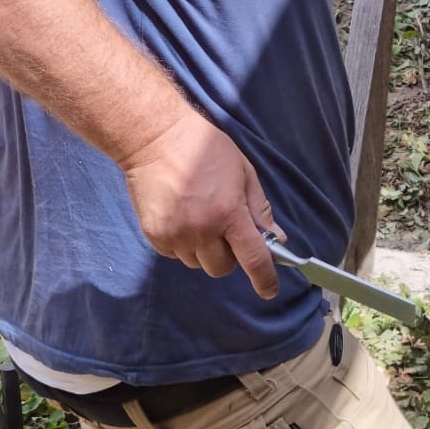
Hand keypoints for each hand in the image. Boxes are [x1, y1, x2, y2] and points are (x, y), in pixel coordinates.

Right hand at [121, 106, 280, 297]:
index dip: (264, 279)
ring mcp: (175, 234)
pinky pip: (175, 255)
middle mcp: (201, 229)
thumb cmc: (204, 148)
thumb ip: (259, 208)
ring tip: (199, 218)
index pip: (253, 258)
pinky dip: (182, 244)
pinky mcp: (154, 235)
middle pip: (222, 268)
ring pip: (197, 263)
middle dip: (229, 256)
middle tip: (226, 230)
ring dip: (204, 250)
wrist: (155, 138)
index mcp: (229, 212)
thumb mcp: (243, 171)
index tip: (269, 290)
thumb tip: (275, 239)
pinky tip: (181, 217)